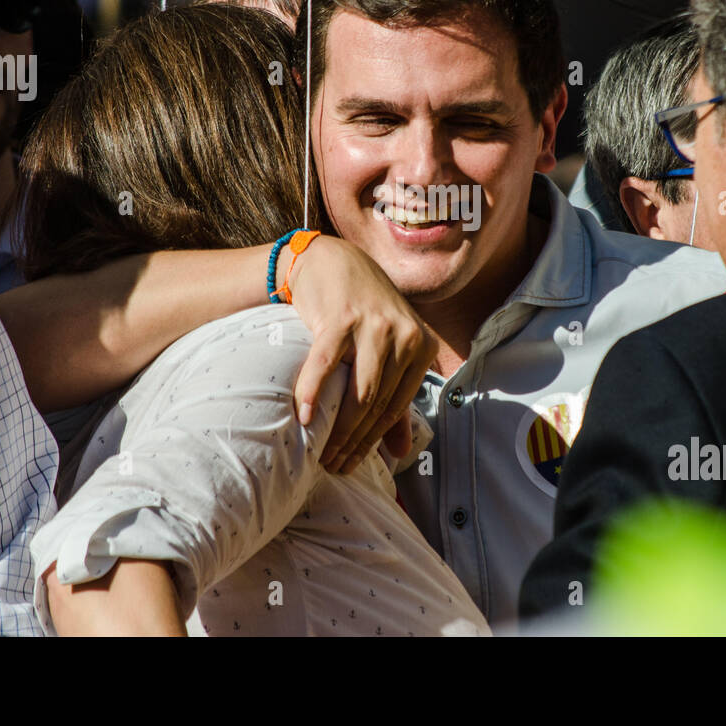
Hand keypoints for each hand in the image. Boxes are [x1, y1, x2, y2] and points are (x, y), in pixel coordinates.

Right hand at [286, 236, 436, 473]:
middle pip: (378, 402)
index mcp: (421, 346)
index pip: (396, 406)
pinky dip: (315, 391)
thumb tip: (402, 452)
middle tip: (331, 464)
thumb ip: (397, 399)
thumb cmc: (362, 312)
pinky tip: (304, 415)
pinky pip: (327, 363)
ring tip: (318, 450)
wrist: (334, 261)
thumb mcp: (388, 350)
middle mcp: (405, 335)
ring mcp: (374, 325)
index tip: (349, 464)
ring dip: (338, 426)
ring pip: (360, 390)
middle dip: (354, 440)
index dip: (372, 441)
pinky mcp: (343, 317)